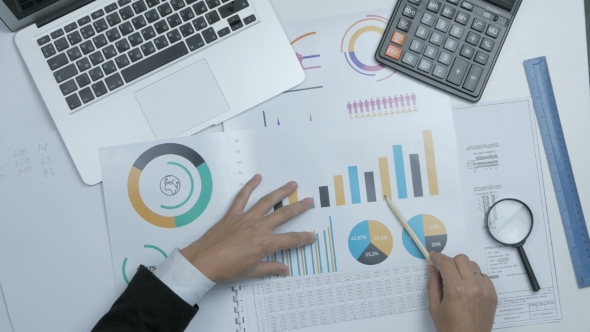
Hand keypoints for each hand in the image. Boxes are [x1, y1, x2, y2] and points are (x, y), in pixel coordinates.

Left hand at [180, 174, 315, 281]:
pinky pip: (242, 197)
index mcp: (266, 243)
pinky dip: (249, 186)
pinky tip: (257, 177)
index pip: (291, 239)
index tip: (312, 236)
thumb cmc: (228, 269)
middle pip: (284, 214)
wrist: (204, 262)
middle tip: (309, 201)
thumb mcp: (252, 272)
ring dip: (281, 192)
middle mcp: (259, 227)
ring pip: (267, 201)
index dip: (304, 238)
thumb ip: (270, 268)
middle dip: (299, 207)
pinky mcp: (233, 214)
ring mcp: (246, 218)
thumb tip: (284, 270)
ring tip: (292, 185)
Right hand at [428, 252, 497, 331]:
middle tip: (444, 271)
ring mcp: (485, 290)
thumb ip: (432, 284)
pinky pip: (484, 276)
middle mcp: (472, 286)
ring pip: (474, 266)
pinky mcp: (493, 295)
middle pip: (461, 259)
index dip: (438, 257)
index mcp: (456, 289)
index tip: (433, 257)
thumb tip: (432, 268)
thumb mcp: (434, 307)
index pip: (446, 263)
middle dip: (451, 262)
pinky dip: (475, 277)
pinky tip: (468, 287)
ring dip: (463, 268)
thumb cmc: (450, 328)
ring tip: (458, 280)